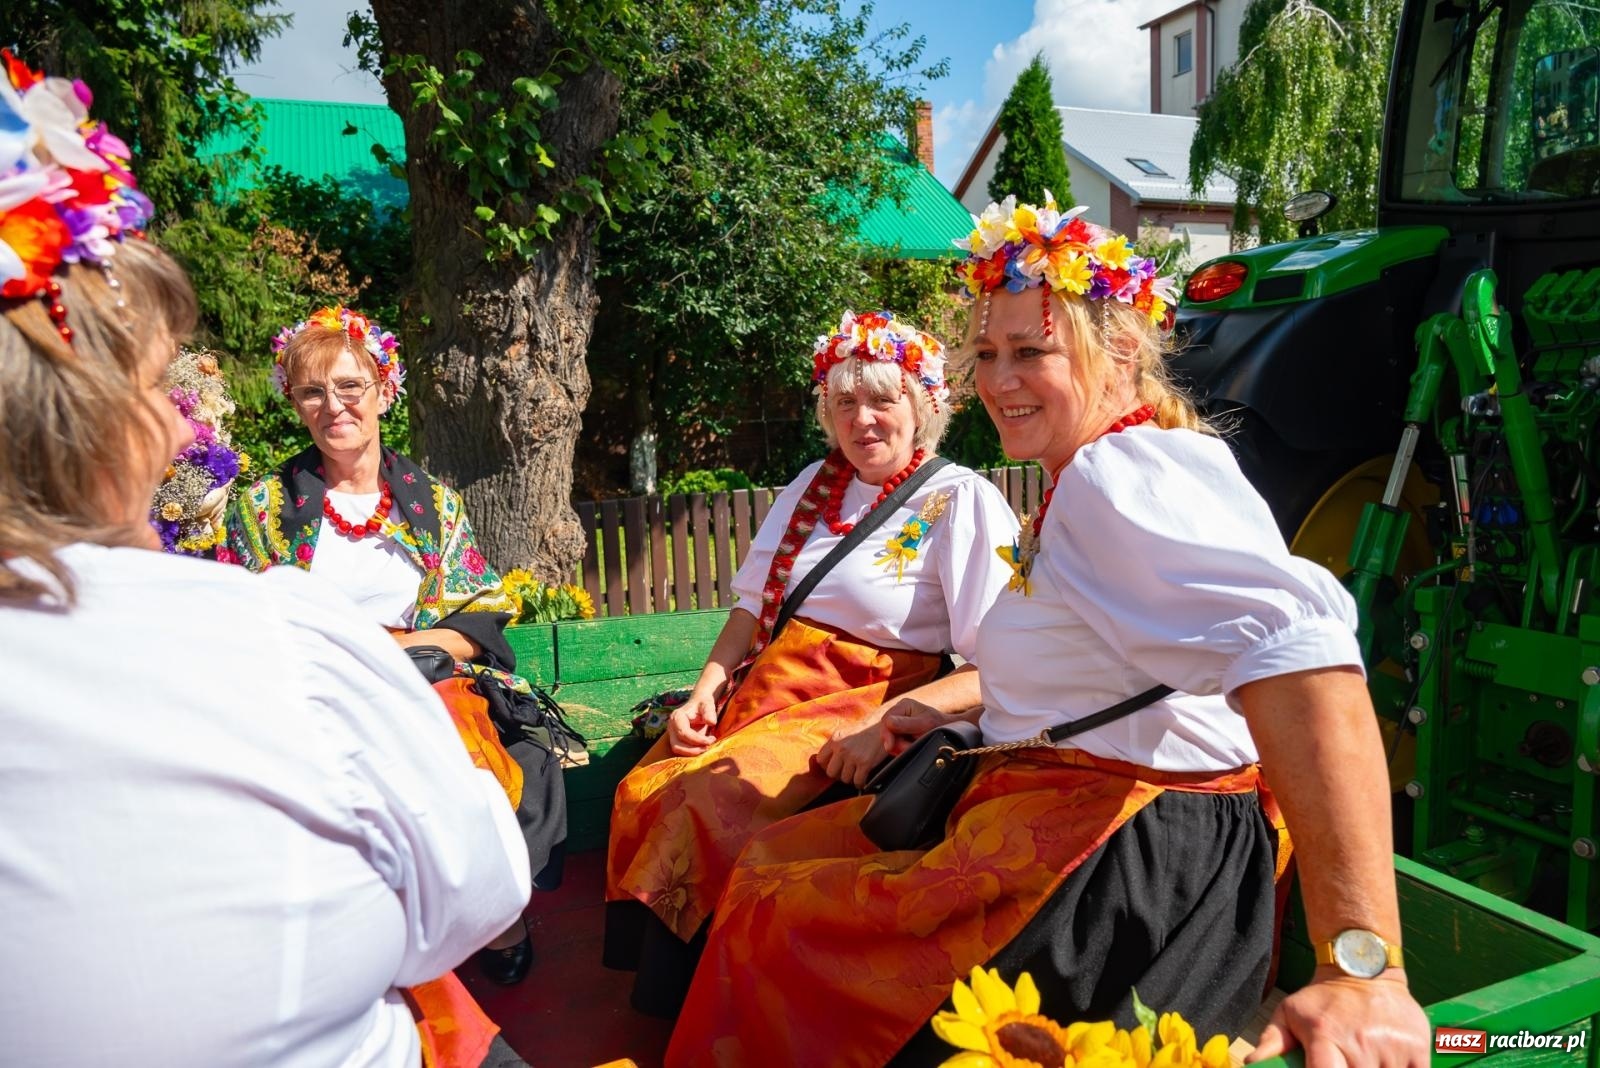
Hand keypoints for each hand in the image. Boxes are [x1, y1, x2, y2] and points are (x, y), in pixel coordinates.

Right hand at [667, 692, 719, 756]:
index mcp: (677, 716)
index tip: (711, 740)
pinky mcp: (675, 739)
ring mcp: (672, 734)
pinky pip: (681, 750)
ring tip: (706, 747)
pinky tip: (703, 747)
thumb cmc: (703, 704)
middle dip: (693, 749)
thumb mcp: (708, 704)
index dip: (697, 740)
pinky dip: (692, 752)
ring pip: (678, 749)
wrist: (699, 704)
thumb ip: (709, 712)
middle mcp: (671, 726)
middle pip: (677, 745)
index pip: (684, 733)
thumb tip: (712, 722)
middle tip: (708, 746)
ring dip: (692, 752)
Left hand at [817, 718, 892, 787]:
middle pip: (831, 773)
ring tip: (856, 773)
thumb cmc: (865, 730)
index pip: (820, 760)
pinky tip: (864, 778)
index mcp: (835, 740)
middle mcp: (842, 748)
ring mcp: (853, 756)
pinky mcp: (865, 763)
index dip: (827, 765)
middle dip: (838, 774)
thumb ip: (834, 744)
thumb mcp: (845, 732)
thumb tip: (824, 760)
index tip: (835, 766)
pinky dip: (861, 783)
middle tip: (846, 772)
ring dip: (851, 778)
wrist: (884, 725)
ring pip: (844, 779)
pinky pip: (857, 781)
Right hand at [880, 699, 954, 755]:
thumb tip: (888, 723)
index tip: (890, 746)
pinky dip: (901, 748)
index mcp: (904, 705)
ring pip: (889, 739)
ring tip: (913, 747)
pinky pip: (894, 744)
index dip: (886, 734)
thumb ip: (905, 724)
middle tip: (907, 749)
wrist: (950, 733)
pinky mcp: (901, 734)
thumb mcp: (925, 724)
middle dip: (895, 743)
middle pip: (886, 731)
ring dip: (900, 747)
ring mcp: (899, 723)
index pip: (887, 720)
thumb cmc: (940, 726)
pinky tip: (911, 748)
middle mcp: (899, 712)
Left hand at [1247, 973, 1429, 1067]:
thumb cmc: (1325, 999)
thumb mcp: (1291, 1013)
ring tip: (1361, 1061)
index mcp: (1325, 1036)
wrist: (1366, 967)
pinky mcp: (1418, 1050)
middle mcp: (1360, 1043)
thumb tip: (1252, 1063)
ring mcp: (1391, 1048)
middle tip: (1342, 1063)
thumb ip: (1272, 1043)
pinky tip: (1385, 1066)